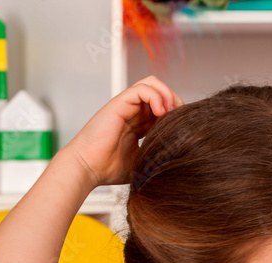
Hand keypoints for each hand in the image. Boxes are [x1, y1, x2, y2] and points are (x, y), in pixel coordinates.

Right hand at [64, 76, 183, 186]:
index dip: (176, 114)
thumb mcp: (142, 163)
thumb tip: (179, 159)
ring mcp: (126, 107)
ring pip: (152, 84)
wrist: (87, 168)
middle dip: (175, 101)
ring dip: (167, 95)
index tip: (184, 128)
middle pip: (160, 92)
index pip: (163, 109)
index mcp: (138, 125)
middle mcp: (132, 112)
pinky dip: (156, 95)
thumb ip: (157, 156)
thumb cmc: (107, 169)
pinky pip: (142, 88)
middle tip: (181, 119)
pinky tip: (160, 112)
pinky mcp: (119, 103)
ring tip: (170, 113)